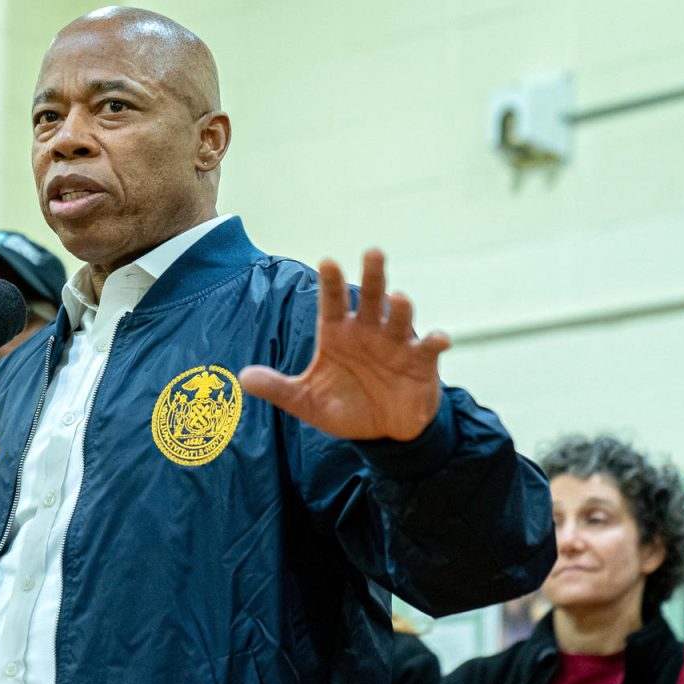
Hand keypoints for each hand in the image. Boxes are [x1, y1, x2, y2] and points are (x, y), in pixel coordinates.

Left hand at [239, 250, 449, 440]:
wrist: (382, 431)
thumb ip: (278, 388)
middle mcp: (368, 330)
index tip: (328, 262)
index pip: (332, 303)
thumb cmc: (345, 406)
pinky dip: (435, 341)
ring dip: (401, 307)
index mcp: (338, 333)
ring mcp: (396, 344)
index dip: (331, 284)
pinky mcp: (420, 362)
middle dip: (372, 276)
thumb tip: (244, 378)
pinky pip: (428, 348)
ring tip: (398, 298)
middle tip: (373, 253)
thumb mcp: (306, 401)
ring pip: (399, 318)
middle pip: (370, 298)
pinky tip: (439, 338)